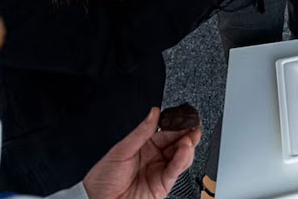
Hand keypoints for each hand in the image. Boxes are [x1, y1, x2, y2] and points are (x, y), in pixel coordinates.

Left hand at [83, 108, 199, 198]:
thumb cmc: (103, 179)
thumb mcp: (121, 150)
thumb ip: (141, 132)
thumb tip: (154, 112)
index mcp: (144, 146)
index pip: (165, 132)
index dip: (177, 124)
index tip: (185, 117)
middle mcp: (154, 157)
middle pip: (177, 143)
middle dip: (187, 133)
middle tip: (194, 125)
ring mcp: (159, 170)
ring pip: (181, 156)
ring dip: (188, 146)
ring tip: (190, 138)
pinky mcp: (163, 184)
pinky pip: (176, 170)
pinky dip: (183, 160)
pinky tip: (185, 150)